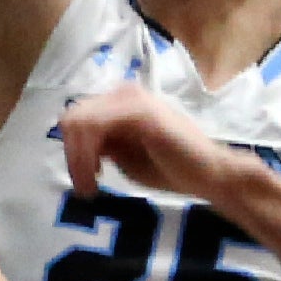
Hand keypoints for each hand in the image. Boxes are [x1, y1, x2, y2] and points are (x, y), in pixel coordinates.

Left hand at [60, 87, 234, 203]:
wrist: (209, 174)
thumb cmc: (173, 168)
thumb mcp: (125, 157)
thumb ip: (104, 145)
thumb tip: (78, 146)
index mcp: (121, 103)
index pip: (79, 117)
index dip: (73, 150)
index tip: (86, 179)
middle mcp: (124, 93)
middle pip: (73, 117)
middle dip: (72, 155)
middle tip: (85, 187)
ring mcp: (131, 98)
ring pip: (80, 121)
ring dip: (78, 158)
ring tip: (90, 187)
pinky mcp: (139, 111)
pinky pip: (95, 127)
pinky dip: (88, 154)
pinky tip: (98, 175)